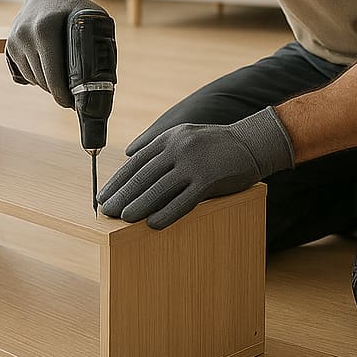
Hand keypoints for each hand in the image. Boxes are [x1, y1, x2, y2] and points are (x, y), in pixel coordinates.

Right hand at [5, 0, 101, 106]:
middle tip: (71, 96)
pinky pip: (21, 72)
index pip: (53, 74)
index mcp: (45, 29)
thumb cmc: (74, 5)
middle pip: (42, 80)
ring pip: (31, 78)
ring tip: (62, 81)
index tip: (72, 103)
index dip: (63, 94)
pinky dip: (35, 76)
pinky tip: (48, 71)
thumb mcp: (92, 16)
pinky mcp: (8, 44)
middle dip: (57, 91)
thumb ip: (98, 41)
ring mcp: (14, 40)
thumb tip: (104, 79)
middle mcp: (25, 35)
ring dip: (46, 84)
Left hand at [98, 107, 294, 228]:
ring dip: (139, 205)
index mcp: (170, 138)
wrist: (253, 142)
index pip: (137, 162)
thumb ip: (157, 143)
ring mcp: (194, 164)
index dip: (118, 180)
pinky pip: (183, 200)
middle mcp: (179, 148)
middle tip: (106, 211)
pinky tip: (153, 224)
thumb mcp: (185, 133)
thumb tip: (128, 154)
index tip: (103, 196)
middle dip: (122, 195)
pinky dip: (166, 212)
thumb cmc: (217, 143)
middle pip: (144, 175)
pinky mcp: (209, 180)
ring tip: (123, 219)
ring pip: (159, 188)